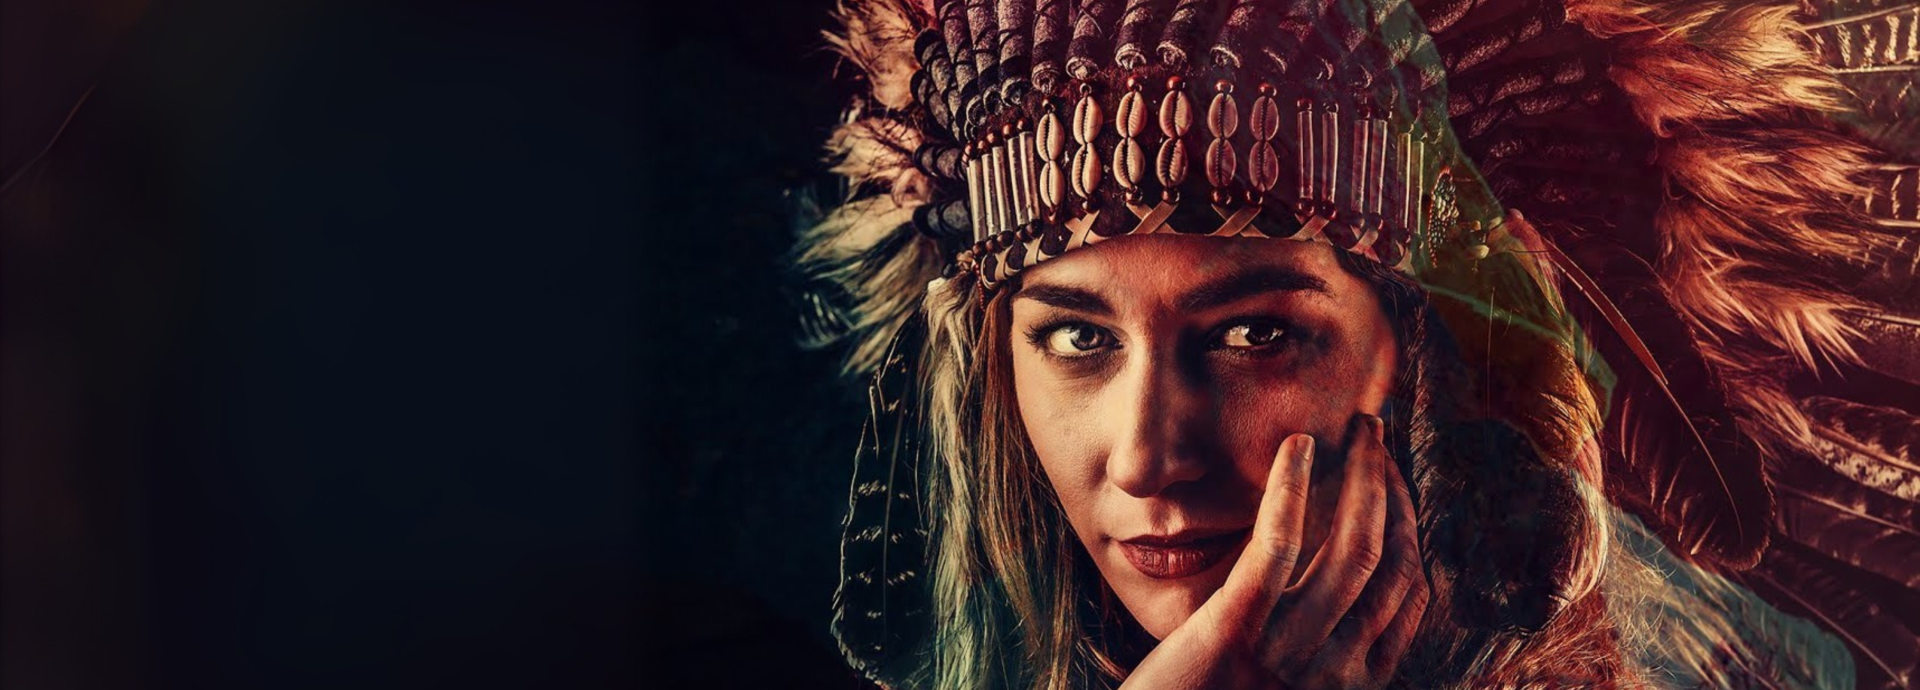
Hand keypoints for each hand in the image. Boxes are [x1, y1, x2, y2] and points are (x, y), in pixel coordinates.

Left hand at [1120, 415, 1429, 689]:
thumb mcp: (1287, 680)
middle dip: (1392, 488)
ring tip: (1355, 430)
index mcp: (1357, 682)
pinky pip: (1277, 549)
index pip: (1408, 588)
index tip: (1391, 476)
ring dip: (1363, 477)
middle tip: (1373, 434)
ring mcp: (1287, 654)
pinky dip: (1292, 490)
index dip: (1407, 522)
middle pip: (1389, 562)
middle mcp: (1336, 672)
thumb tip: (1349, 574)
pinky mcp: (1233, 632)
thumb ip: (1321, 640)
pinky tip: (1297, 447)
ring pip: (1353, 549)